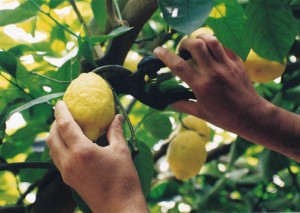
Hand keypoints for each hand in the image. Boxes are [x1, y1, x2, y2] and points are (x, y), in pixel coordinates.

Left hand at [46, 101, 147, 212]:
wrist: (119, 206)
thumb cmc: (123, 179)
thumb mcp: (121, 151)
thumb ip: (116, 131)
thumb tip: (117, 117)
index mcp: (82, 152)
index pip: (65, 126)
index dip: (61, 112)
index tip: (60, 102)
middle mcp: (69, 162)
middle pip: (52, 137)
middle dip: (54, 123)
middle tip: (62, 113)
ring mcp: (67, 172)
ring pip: (52, 149)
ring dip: (54, 135)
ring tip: (64, 127)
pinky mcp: (69, 180)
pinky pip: (57, 159)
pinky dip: (58, 147)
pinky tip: (70, 145)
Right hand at [154, 34, 299, 161]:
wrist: (251, 116)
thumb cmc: (224, 117)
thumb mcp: (201, 113)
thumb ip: (183, 105)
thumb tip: (168, 102)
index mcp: (201, 86)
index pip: (179, 65)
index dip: (165, 55)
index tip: (157, 50)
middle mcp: (213, 72)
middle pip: (196, 45)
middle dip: (185, 43)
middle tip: (183, 50)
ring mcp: (227, 66)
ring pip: (211, 40)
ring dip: (200, 39)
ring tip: (197, 46)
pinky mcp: (237, 63)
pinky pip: (224, 46)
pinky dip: (214, 46)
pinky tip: (211, 53)